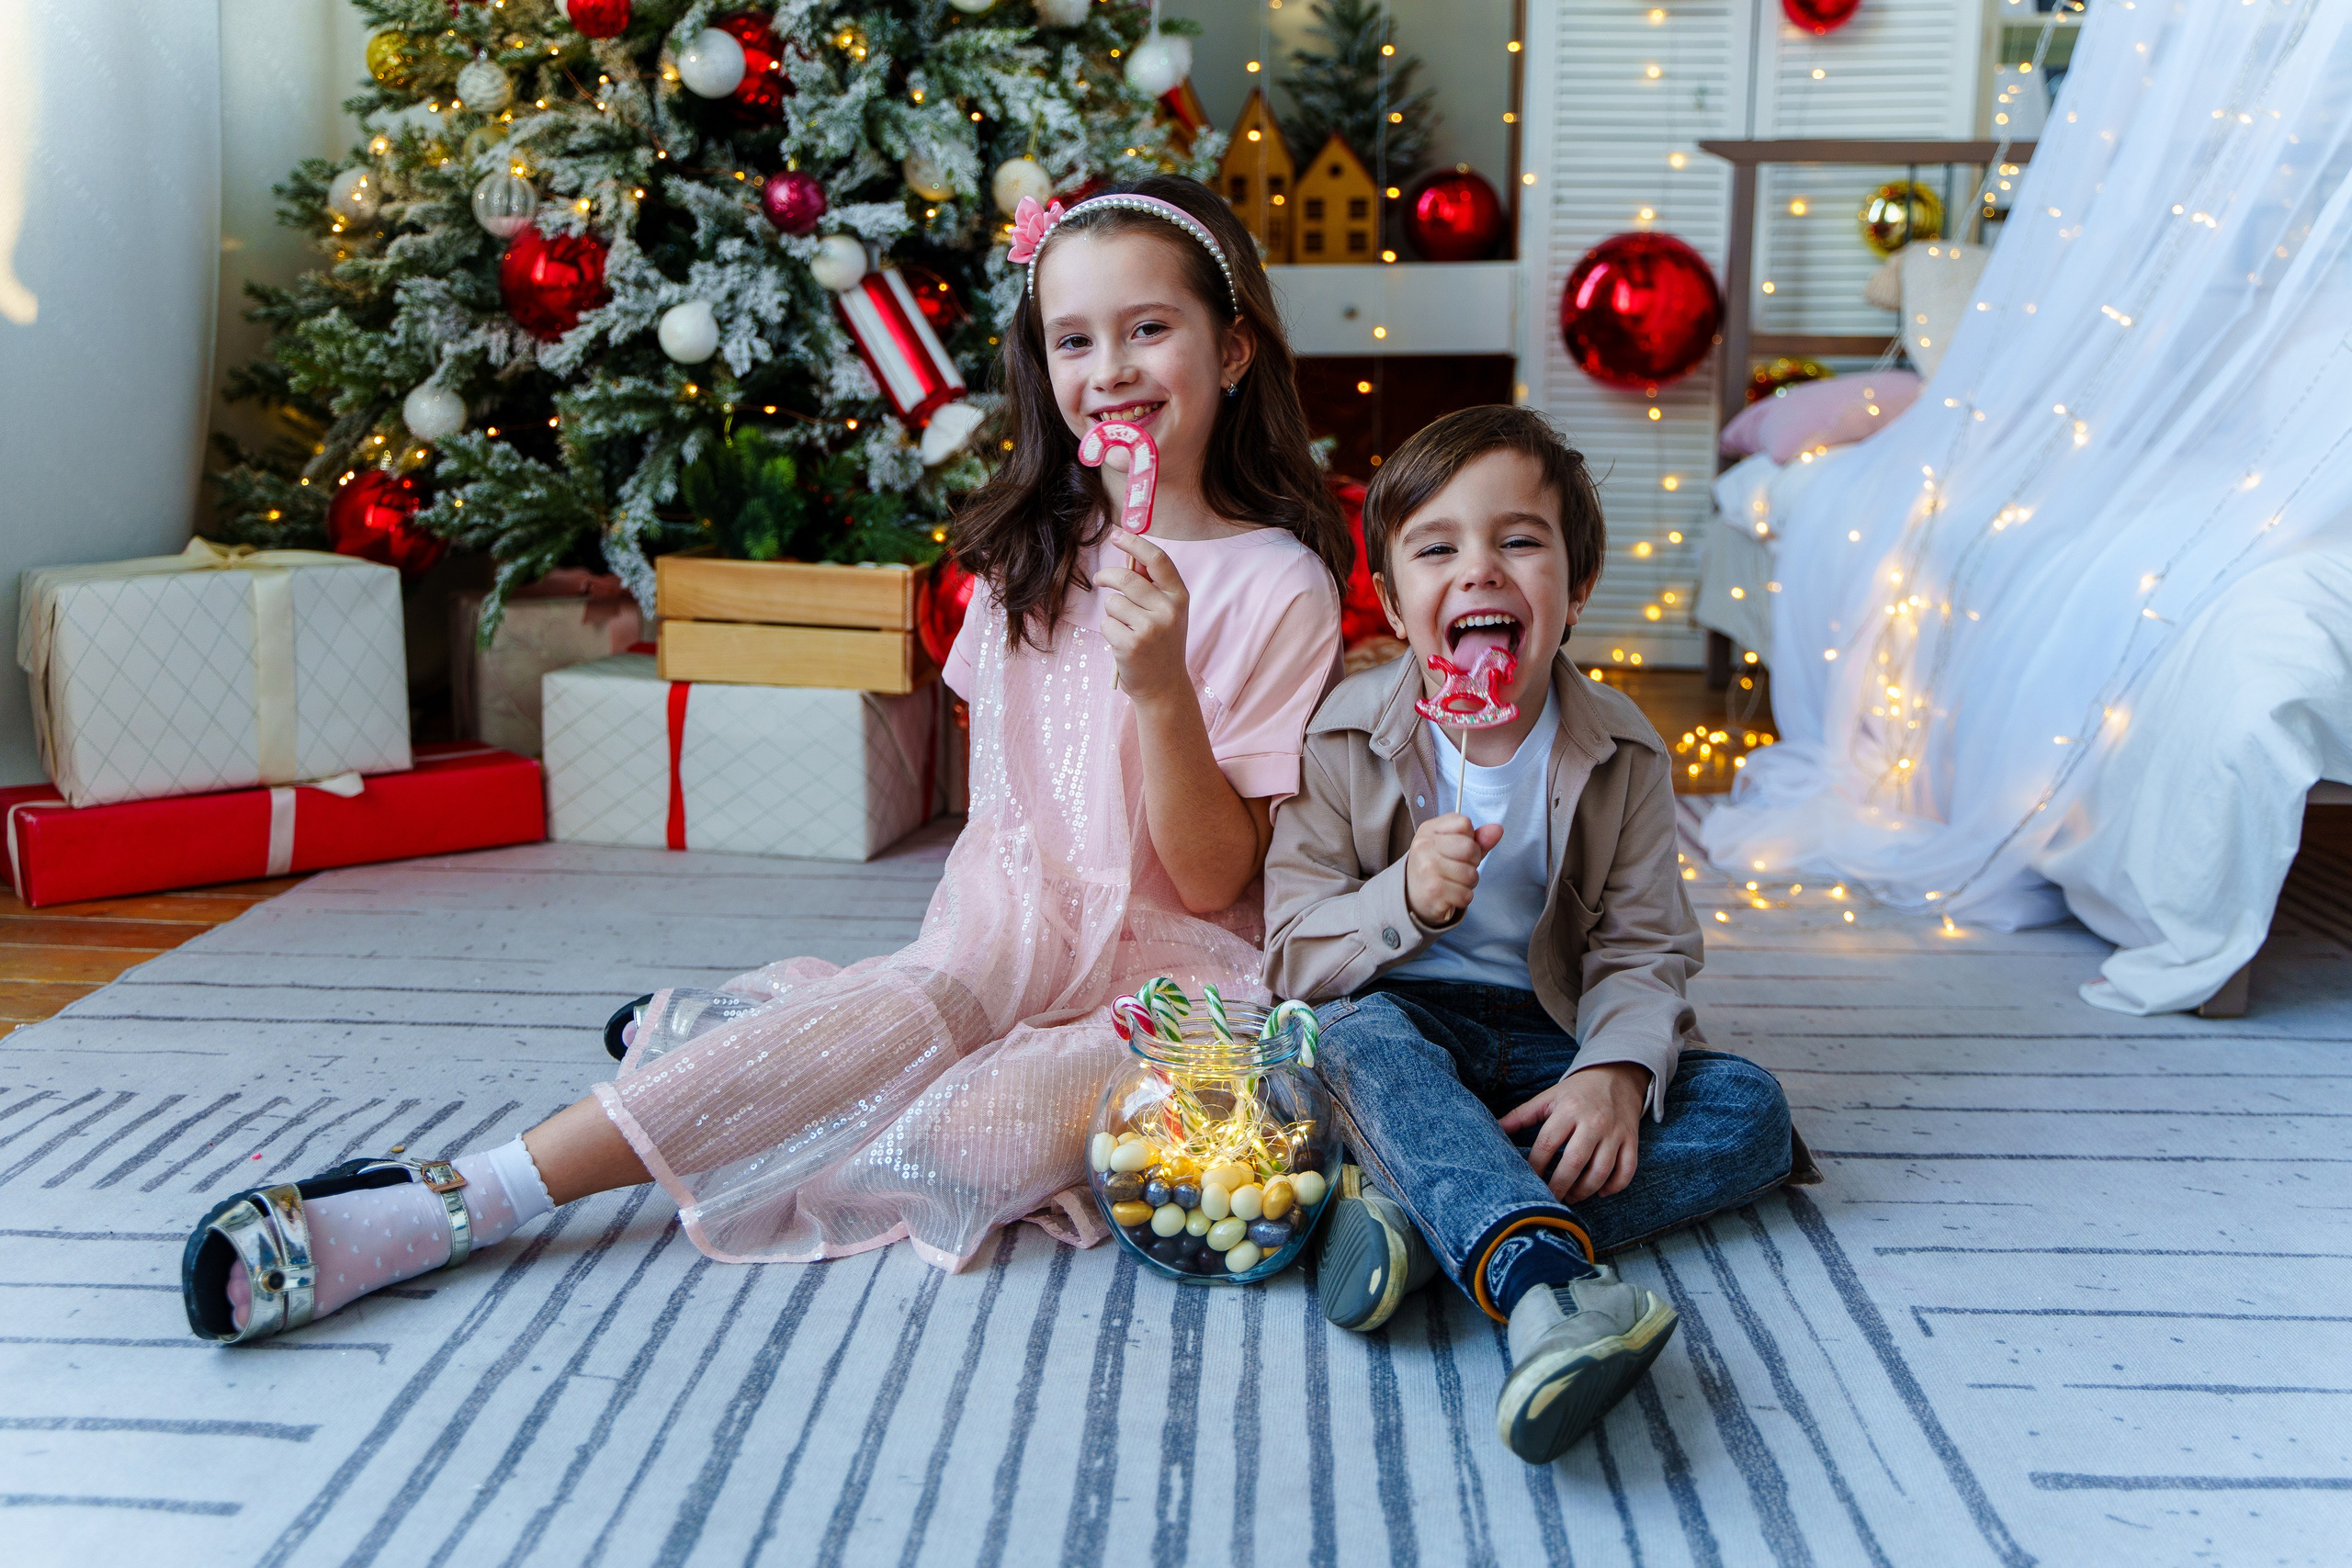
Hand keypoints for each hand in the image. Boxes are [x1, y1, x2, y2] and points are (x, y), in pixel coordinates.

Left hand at [1092, 529, 1190, 704]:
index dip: (1135, 543)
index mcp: (1179, 597)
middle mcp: (1168, 610)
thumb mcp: (1167, 613)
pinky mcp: (1131, 645)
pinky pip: (1106, 624)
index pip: (1158, 560)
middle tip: (1099, 579)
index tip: (1117, 534)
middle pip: (1126, 578)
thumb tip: (1128, 555)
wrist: (1164, 687)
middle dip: (1106, 576)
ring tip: (1125, 629)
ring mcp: (1151, 629)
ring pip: (1113, 602)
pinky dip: (1109, 631)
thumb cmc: (1161, 645)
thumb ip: (1153, 587)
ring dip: (1111, 613)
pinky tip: (1123, 644)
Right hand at [1403, 813, 1503, 927]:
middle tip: (1457, 868)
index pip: (1464, 824)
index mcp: (1429, 829)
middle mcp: (1424, 846)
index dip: (1469, 838)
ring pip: (1471, 875)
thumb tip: (1497, 830)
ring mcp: (1428, 868)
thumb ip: (1477, 838)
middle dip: (1473, 862)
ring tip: (1453, 882)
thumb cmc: (1436, 867)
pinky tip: (1450, 895)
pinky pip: (1466, 895)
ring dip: (1469, 883)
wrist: (1412, 896)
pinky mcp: (1434, 891)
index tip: (1457, 849)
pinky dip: (1463, 898)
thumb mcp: (1453, 846)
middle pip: (1470, 848)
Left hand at [1497, 1061, 1647, 1201]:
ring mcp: (1615, 1132)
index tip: (1527, 1181)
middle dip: (1559, 1186)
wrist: (1617, 1075)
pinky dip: (1614, 1187)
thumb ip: (1522, 1115)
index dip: (1535, 1167)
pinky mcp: (1631, 1140)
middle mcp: (1593, 1121)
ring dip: (1585, 1191)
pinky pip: (1626, 1170)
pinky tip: (1600, 1192)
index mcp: (1568, 1109)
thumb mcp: (1549, 1097)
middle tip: (1549, 1199)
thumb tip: (1495, 1129)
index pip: (1547, 1144)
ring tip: (1571, 1197)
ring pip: (1601, 1171)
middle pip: (1574, 1161)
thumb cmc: (1577, 1091)